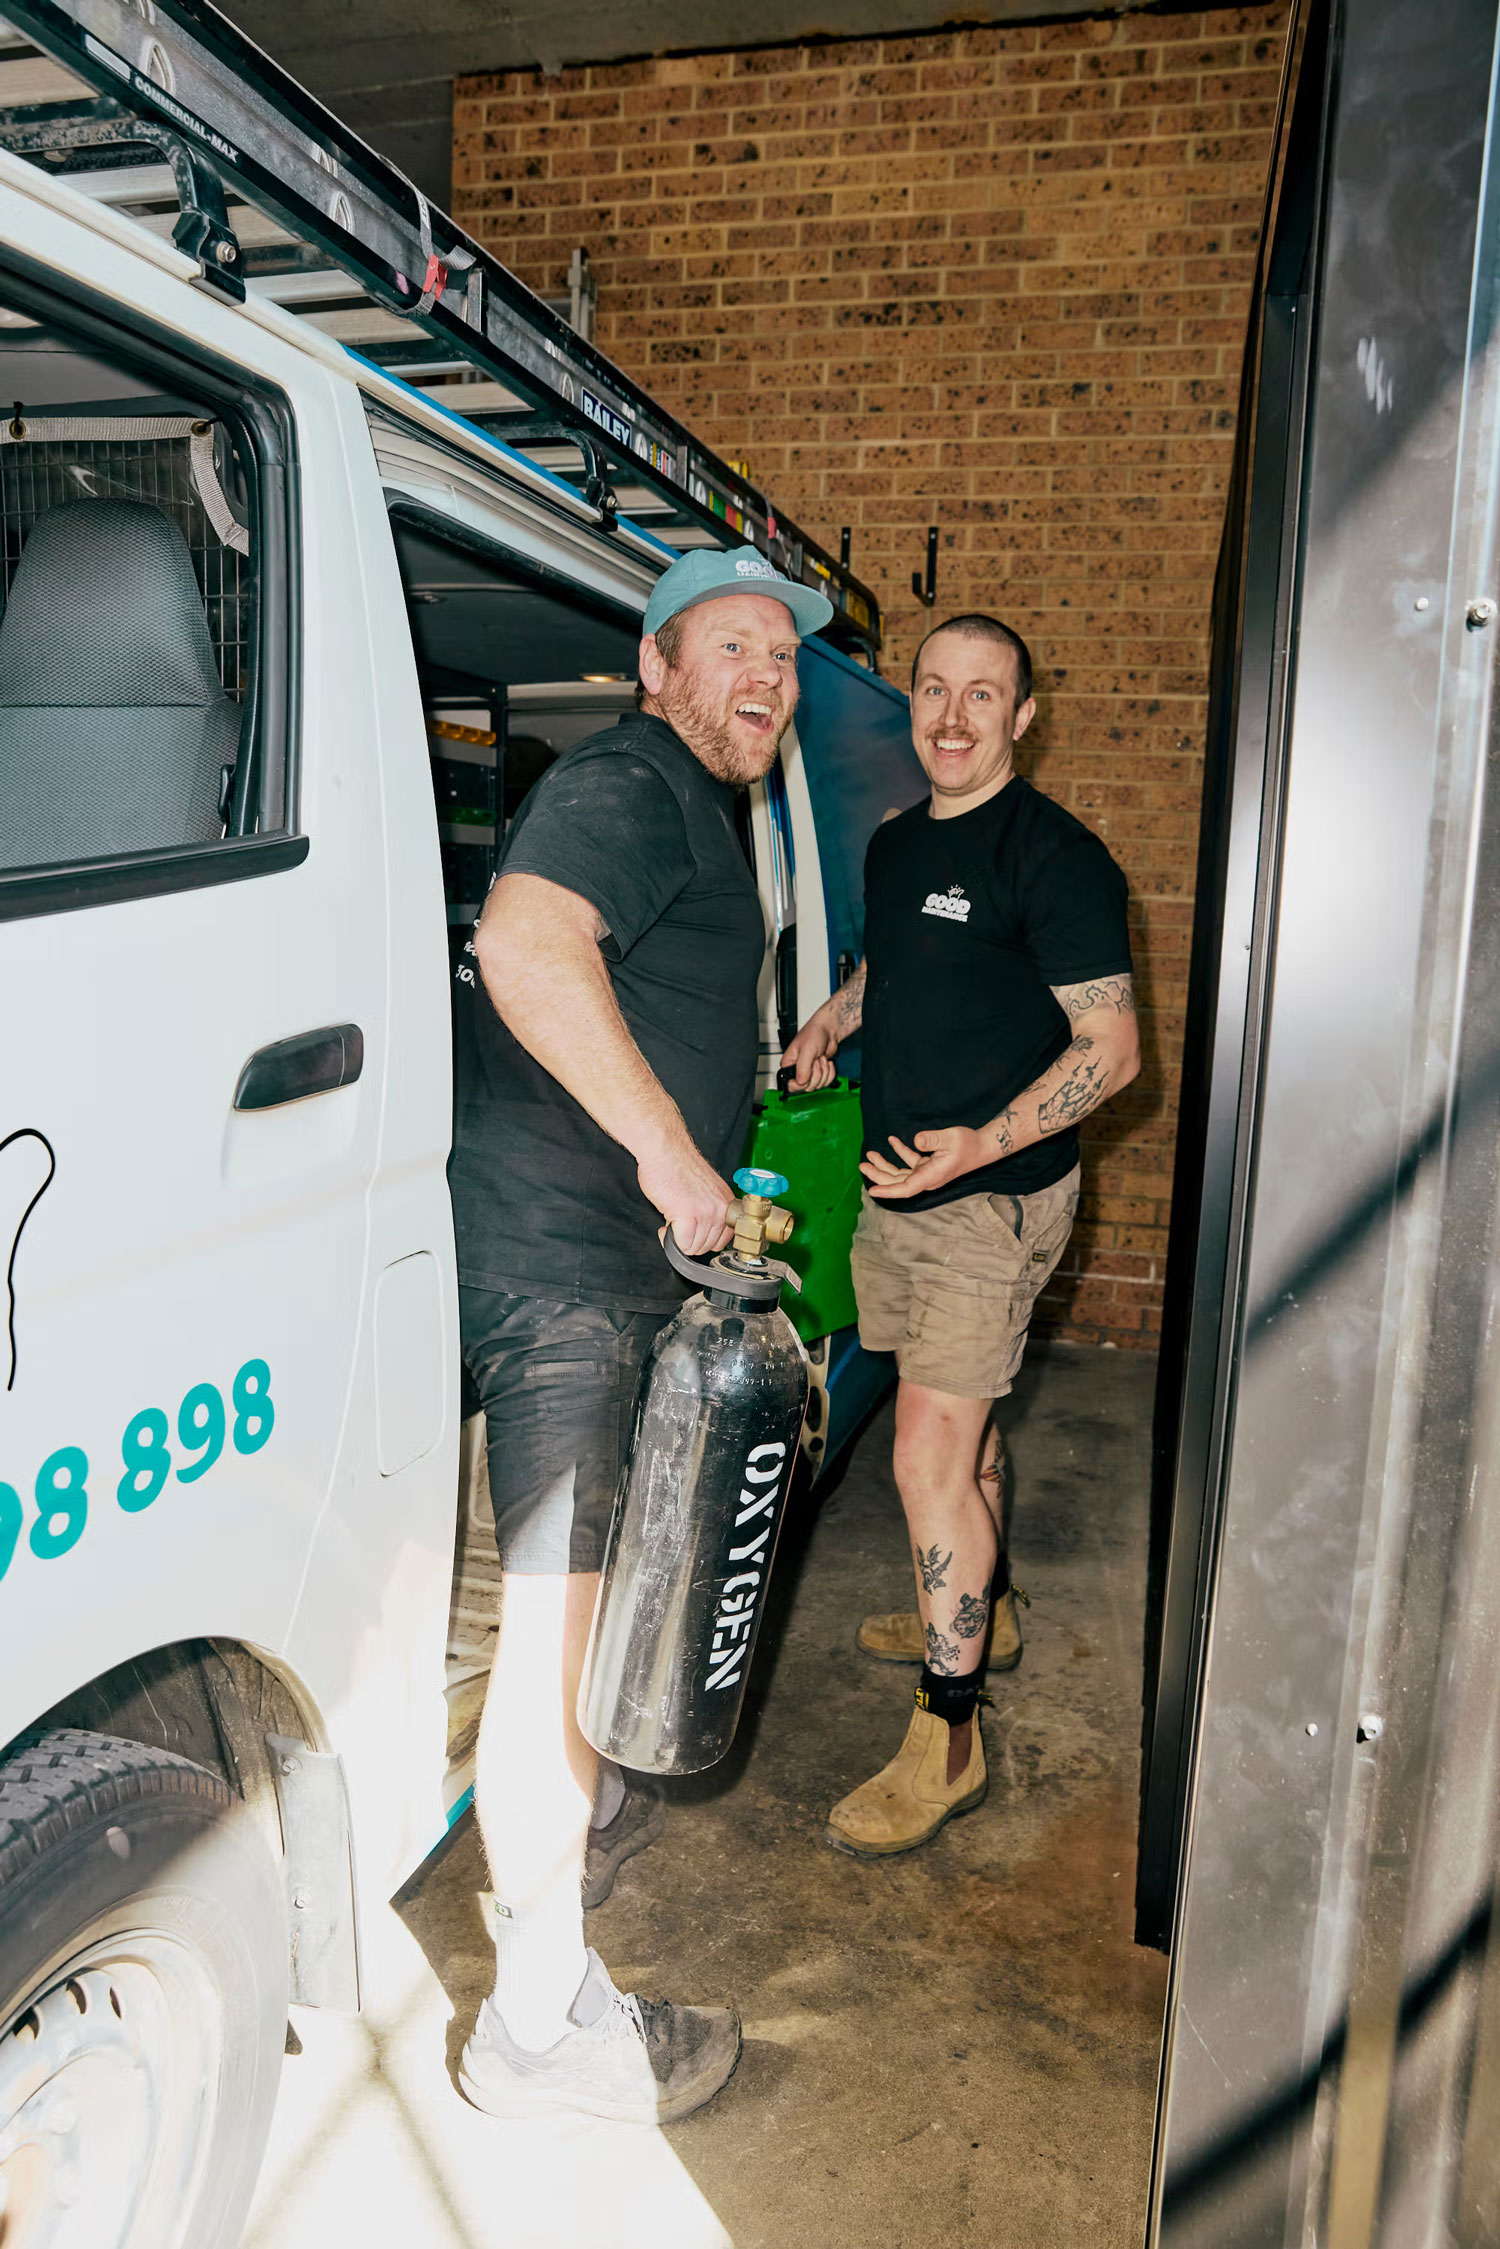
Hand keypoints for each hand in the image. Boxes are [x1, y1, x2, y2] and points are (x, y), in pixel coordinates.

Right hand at [637, 1138, 733, 1256]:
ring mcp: (707, 1212)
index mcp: (726, 1202)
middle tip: (676, 1228)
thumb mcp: (704, 1190)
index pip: (722, 1240)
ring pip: (694, 1247)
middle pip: (707, 1247)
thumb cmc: (677, 1164)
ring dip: (678, 1240)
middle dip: (688, 1242)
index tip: (691, 1235)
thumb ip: (709, 1211)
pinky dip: (669, 1240)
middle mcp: (721, 1208)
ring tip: (670, 1223)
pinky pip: (681, 1243)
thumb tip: (701, 1233)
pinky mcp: (688, 1214)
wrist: (665, 1149)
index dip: (702, 1240)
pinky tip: (665, 1227)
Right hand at [779, 1018, 837, 1091]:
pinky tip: (827, 1062)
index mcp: (789, 1065)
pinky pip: (826, 1081)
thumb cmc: (815, 1033)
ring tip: (821, 1058)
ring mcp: (810, 1072)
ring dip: (824, 1071)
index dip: (801, 1083)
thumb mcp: (807, 1051)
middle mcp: (798, 1070)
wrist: (829, 1030)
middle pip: (807, 1087)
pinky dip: (830, 1072)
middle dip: (816, 1074)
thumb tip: (801, 1082)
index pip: (791, 1085)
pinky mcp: (820, 1072)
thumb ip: (802, 1069)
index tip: (808, 1075)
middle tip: (816, 1060)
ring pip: (818, 1085)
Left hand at [860, 1127, 985, 1199]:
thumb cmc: (968, 1144)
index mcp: (931, 1175)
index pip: (905, 1188)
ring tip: (870, 1155)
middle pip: (897, 1182)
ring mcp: (927, 1172)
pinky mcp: (928, 1165)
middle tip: (862, 1165)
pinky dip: (899, 1153)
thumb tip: (916, 1140)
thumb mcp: (951, 1137)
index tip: (871, 1191)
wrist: (983, 1147)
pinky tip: (891, 1141)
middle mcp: (927, 1177)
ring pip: (900, 1174)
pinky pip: (909, 1163)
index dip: (888, 1191)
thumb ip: (932, 1139)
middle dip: (878, 1175)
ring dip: (885, 1165)